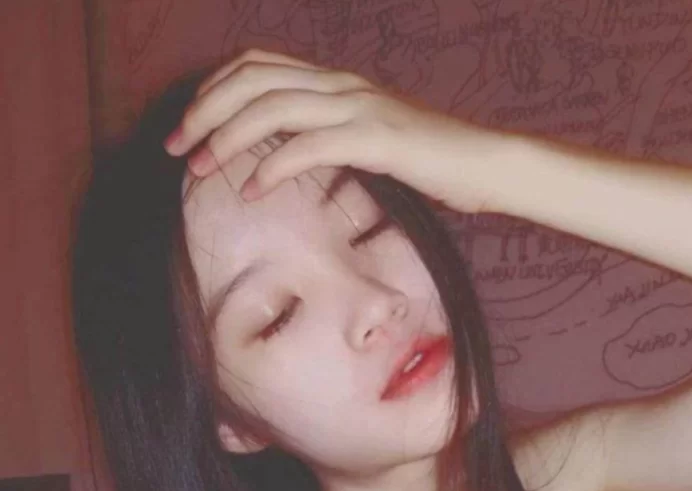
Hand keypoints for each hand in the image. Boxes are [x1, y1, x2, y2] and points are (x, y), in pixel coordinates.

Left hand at [164, 49, 512, 214]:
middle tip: (175, 148)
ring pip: (271, 108)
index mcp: (335, 80)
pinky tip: (251, 191)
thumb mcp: (369, 139)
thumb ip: (329, 136)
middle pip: (251, 80)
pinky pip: (309, 147)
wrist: (484, 164)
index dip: (212, 89)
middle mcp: (340, 84)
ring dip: (225, 139)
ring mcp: (358, 108)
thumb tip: (288, 155)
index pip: (257, 65)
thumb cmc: (430, 160)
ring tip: (199, 170)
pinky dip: (272, 167)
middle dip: (203, 112)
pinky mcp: (375, 139)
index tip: (187, 126)